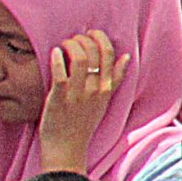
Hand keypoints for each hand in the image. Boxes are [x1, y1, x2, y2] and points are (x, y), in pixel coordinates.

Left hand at [38, 30, 128, 172]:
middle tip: (74, 38)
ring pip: (81, 59)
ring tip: (64, 45)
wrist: (67, 148)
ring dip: (72, 45)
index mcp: (107, 89)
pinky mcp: (60, 98)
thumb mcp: (104, 101)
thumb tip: (126, 57)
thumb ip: (115, 79)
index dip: (102, 39)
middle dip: (84, 38)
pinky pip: (61, 73)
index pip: (111, 56)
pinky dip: (58, 58)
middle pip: (96, 53)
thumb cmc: (83, 123)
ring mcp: (78, 94)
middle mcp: (96, 90)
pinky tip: (54, 52)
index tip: (91, 33)